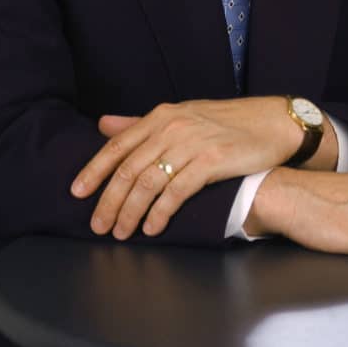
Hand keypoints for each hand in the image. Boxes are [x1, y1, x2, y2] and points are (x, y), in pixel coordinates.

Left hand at [70, 97, 335, 238]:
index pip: (119, 143)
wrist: (270, 124)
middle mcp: (172, 125)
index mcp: (162, 115)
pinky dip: (160, 212)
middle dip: (109, 200)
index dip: (95, 169)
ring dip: (131, 211)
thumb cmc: (225, 123)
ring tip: (122, 232)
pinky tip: (152, 227)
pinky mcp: (211, 160)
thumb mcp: (180, 116)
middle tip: (98, 226)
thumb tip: (103, 125)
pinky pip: (177, 191)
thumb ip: (141, 125)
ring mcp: (191, 142)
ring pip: (149, 181)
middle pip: (129, 167)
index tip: (76, 192)